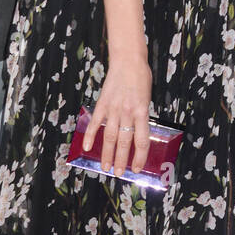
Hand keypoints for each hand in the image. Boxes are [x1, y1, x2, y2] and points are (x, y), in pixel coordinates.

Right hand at [82, 57, 152, 173]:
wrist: (128, 60)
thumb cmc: (141, 78)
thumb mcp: (147, 99)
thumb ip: (142, 117)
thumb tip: (137, 136)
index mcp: (142, 112)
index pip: (142, 141)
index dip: (139, 157)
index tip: (137, 169)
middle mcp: (128, 112)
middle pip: (124, 142)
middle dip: (122, 160)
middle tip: (119, 174)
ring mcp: (114, 109)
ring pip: (110, 136)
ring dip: (107, 154)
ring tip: (105, 167)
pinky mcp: (102, 103)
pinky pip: (95, 122)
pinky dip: (90, 135)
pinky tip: (87, 147)